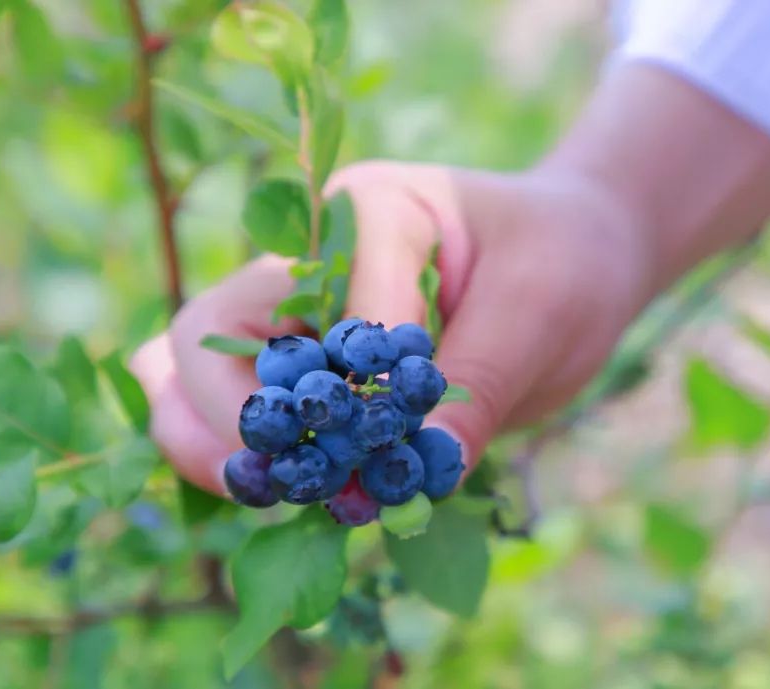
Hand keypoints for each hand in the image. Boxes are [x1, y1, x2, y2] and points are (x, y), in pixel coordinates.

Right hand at [131, 63, 769, 494]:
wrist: (576, 263)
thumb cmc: (564, 263)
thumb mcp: (541, 311)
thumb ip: (479, 383)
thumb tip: (423, 474)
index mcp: (366, 212)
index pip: (321, 310)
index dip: (344, 391)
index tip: (391, 445)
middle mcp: (309, 256)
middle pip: (209, 334)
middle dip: (235, 419)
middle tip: (293, 485)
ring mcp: (297, 312)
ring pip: (193, 375)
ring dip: (215, 445)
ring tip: (279, 496)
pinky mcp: (306, 366)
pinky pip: (242, 415)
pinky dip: (253, 463)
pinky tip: (299, 497)